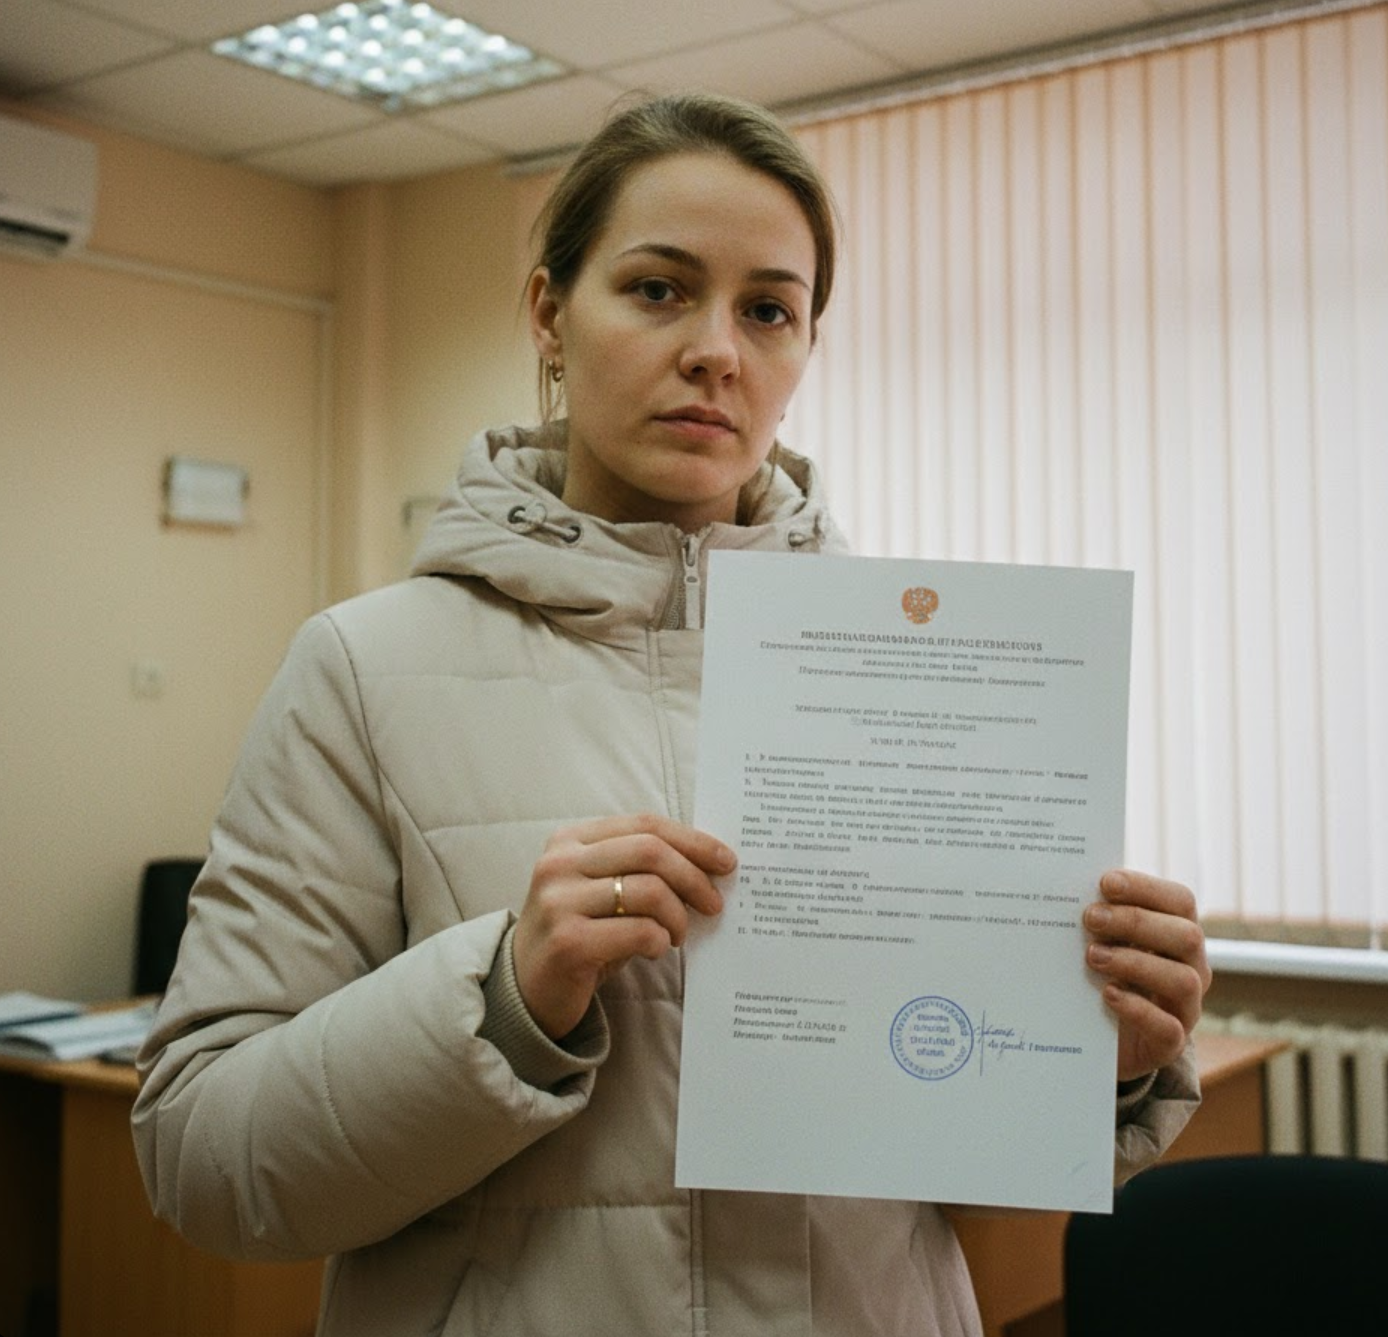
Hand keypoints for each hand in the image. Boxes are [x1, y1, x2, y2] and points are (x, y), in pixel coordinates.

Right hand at [512, 813, 734, 1040]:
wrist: (526, 989)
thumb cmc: (577, 932)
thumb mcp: (601, 889)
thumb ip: (639, 868)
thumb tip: (709, 863)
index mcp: (570, 840)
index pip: (645, 825)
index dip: (692, 841)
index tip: (725, 861)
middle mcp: (560, 863)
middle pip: (650, 851)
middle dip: (693, 877)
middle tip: (713, 903)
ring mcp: (559, 901)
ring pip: (649, 891)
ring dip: (678, 915)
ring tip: (678, 934)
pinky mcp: (568, 942)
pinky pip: (639, 930)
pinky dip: (660, 939)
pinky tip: (656, 948)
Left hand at [1083, 870, 1210, 1083]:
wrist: (1101, 1042)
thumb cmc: (1102, 976)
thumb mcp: (1104, 943)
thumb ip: (1099, 920)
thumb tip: (1064, 889)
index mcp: (1177, 934)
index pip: (1180, 901)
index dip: (1147, 888)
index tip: (1105, 882)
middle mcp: (1192, 968)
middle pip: (1186, 936)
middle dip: (1136, 922)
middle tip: (1090, 917)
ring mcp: (1185, 1008)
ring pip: (1183, 980)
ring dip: (1136, 963)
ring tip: (1093, 956)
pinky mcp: (1170, 1045)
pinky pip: (1168, 1028)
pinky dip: (1138, 1009)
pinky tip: (1108, 994)